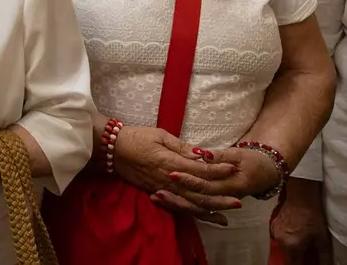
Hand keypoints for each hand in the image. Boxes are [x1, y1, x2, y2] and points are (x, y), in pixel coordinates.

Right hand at [113, 127, 238, 223]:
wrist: (112, 149)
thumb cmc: (136, 137)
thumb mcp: (160, 135)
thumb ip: (181, 147)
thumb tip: (201, 154)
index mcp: (170, 162)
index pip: (199, 170)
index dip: (217, 170)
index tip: (233, 168)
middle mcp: (168, 179)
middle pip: (197, 192)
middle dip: (219, 197)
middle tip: (238, 202)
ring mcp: (162, 188)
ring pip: (189, 203)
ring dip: (208, 209)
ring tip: (226, 214)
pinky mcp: (156, 193)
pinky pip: (177, 206)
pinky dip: (192, 212)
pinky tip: (204, 215)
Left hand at [165, 146, 280, 205]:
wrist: (268, 172)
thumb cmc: (253, 160)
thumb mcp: (239, 154)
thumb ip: (221, 155)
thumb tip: (204, 154)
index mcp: (232, 184)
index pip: (207, 184)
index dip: (190, 180)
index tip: (172, 173)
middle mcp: (224, 196)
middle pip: (198, 199)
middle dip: (177, 196)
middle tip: (157, 190)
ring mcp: (219, 201)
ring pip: (195, 207)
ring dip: (175, 203)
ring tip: (155, 197)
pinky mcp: (215, 201)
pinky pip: (196, 208)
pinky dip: (180, 206)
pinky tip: (162, 201)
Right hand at [271, 178, 331, 264]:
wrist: (300, 196)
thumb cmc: (312, 216)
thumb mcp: (322, 238)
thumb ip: (323, 256)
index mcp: (291, 246)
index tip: (304, 263)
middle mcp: (279, 241)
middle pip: (286, 256)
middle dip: (295, 258)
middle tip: (304, 253)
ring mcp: (274, 232)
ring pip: (281, 247)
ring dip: (290, 247)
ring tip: (299, 241)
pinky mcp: (272, 225)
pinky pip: (279, 237)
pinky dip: (286, 239)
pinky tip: (293, 232)